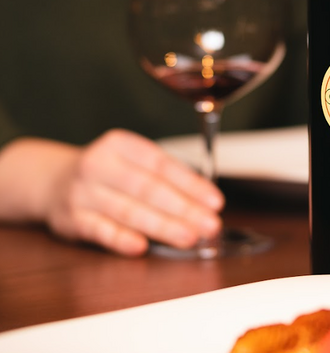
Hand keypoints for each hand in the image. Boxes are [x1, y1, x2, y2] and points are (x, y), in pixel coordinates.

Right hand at [0, 129, 223, 255]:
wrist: (50, 181)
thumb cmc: (107, 174)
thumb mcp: (131, 162)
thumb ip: (164, 177)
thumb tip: (204, 201)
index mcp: (120, 145)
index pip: (162, 165)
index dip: (191, 184)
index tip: (216, 201)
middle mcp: (99, 165)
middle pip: (148, 189)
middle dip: (183, 209)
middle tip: (209, 225)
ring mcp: (82, 192)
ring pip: (128, 211)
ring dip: (162, 226)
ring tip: (189, 238)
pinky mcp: (71, 219)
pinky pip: (99, 230)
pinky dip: (121, 239)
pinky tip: (142, 247)